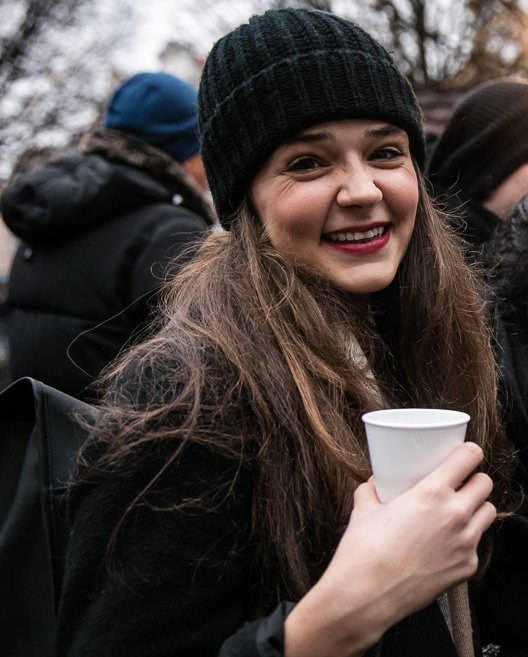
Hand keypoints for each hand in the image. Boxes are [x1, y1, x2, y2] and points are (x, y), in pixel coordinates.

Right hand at [285, 442, 495, 656]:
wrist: (366, 596)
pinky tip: (444, 542)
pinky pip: (476, 544)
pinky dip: (464, 539)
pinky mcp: (466, 568)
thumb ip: (372, 491)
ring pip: (488, 513)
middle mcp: (455, 516)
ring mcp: (464, 544)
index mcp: (431, 494)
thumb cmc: (364, 553)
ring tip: (456, 510)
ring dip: (475, 507)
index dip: (469, 451)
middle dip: (473, 479)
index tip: (464, 452)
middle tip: (458, 482)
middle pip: (485, 484)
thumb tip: (374, 484)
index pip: (468, 458)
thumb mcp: (364, 509)